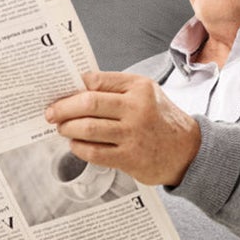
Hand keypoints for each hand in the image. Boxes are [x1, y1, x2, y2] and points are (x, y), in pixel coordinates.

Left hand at [45, 71, 200, 186]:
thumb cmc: (161, 120)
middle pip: (88, 103)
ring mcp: (133, 134)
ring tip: (62, 128)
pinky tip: (76, 144)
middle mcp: (137, 108)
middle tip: (51, 113)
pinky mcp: (130, 158)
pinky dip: (79, 148)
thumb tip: (78, 88)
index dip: (72, 88)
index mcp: (139, 88)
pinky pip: (94, 152)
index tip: (60, 94)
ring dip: (68, 128)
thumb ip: (117, 89)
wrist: (188, 151)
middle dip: (63, 108)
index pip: (96, 81)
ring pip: (88, 128)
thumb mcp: (146, 94)